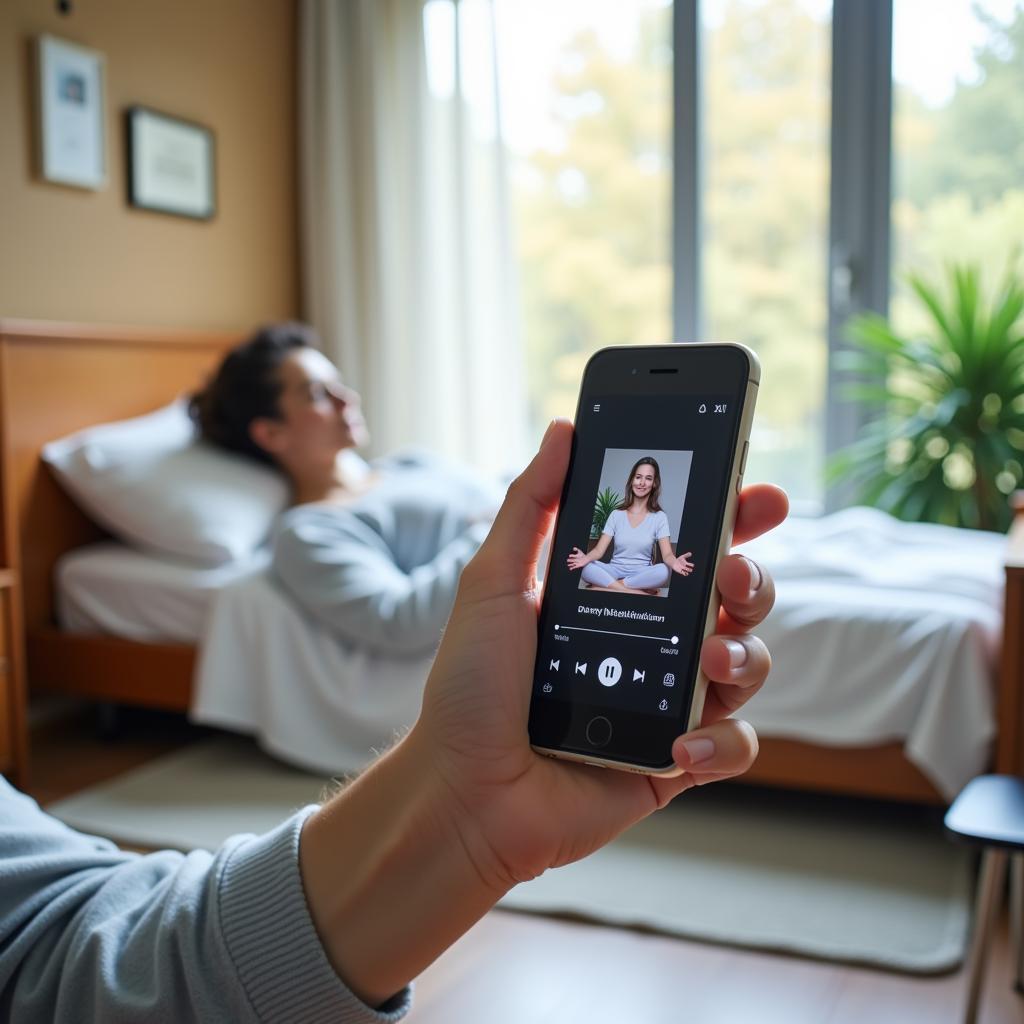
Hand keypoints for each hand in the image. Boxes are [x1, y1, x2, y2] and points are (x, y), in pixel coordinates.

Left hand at [417, 418, 786, 890]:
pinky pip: (734, 743)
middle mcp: (652, 639)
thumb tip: (562, 429)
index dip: (732, 517)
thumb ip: (532, 505)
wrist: (465, 790)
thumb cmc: (472, 686)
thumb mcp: (494, 582)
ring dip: (746, 654)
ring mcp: (668, 699)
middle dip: (752, 577)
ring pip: (749, 663)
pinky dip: (722, 742)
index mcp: (616, 594)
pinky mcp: (677, 759)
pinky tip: (681, 745)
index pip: (687, 545)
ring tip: (710, 660)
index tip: (760, 495)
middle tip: (732, 573)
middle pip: (735, 597)